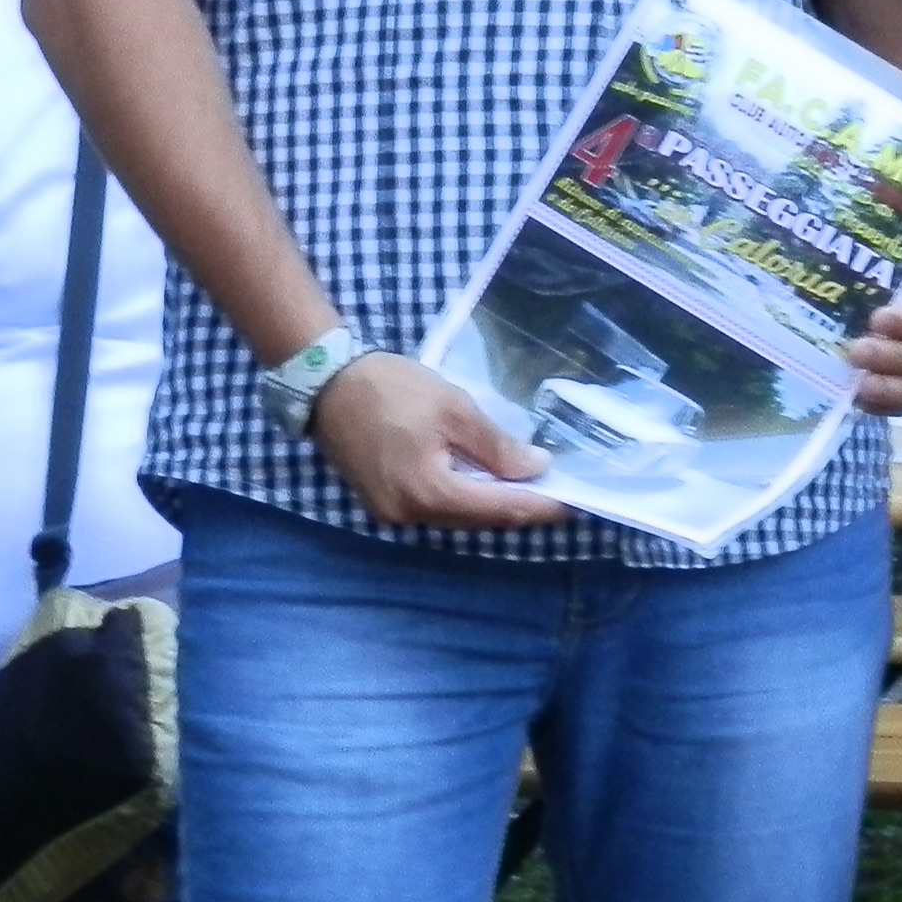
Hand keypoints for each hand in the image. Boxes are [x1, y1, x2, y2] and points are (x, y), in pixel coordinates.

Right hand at [314, 353, 564, 529]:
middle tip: (557, 491)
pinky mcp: (384, 503)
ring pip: (458, 516)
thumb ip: (496, 447)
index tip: (576, 501)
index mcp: (431, 494)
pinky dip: (465, 497)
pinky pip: (436, 508)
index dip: (541, 506)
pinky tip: (485, 481)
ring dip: (493, 503)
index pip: (501, 509)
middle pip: (480, 519)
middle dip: (520, 506)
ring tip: (529, 486)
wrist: (325, 382)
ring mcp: (393, 514)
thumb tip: (536, 470)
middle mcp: (411, 516)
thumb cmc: (391, 389)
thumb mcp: (453, 409)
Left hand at [848, 261, 901, 416]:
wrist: (876, 282)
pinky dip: (885, 407)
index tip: (877, 319)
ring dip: (897, 390)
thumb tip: (870, 238)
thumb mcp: (892, 247)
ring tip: (861, 387)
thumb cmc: (885, 260)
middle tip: (855, 352)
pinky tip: (857, 399)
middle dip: (897, 358)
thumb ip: (887, 248)